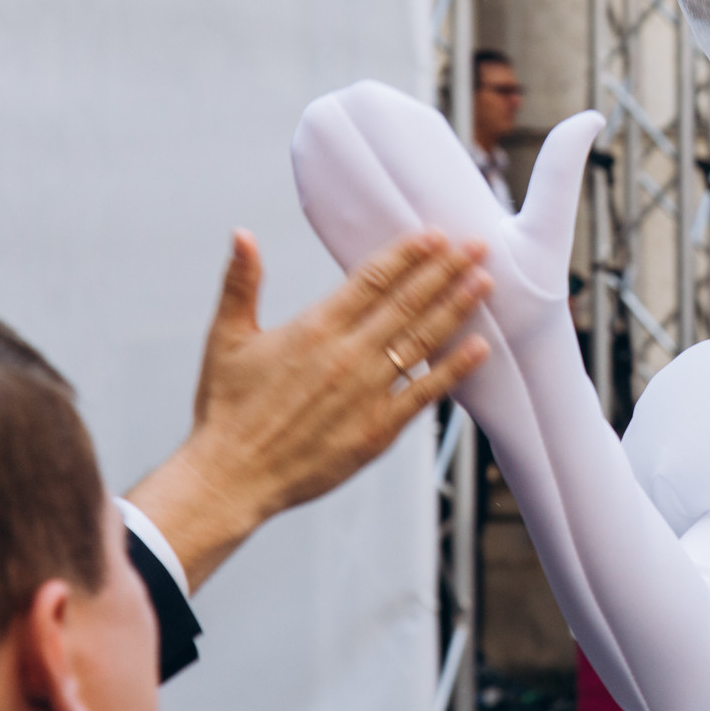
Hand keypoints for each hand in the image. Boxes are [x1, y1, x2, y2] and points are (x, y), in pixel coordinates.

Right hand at [127, 229, 490, 590]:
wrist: (231, 476)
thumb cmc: (227, 408)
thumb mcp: (225, 338)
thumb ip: (240, 284)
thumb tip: (242, 234)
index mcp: (313, 329)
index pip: (371, 279)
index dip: (408, 255)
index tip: (436, 235)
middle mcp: (346, 355)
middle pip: (406, 303)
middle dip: (446, 271)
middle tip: (477, 247)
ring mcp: (365, 393)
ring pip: (421, 341)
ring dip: (456, 309)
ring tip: (484, 283)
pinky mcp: (377, 430)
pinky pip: (424, 393)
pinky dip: (454, 369)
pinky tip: (480, 348)